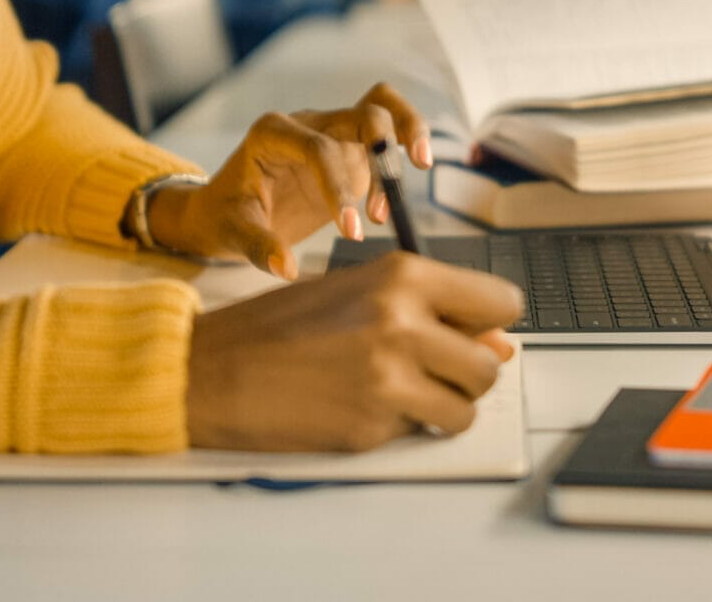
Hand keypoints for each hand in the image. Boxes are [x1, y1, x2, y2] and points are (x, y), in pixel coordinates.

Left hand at [151, 84, 433, 279]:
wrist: (224, 207)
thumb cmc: (225, 215)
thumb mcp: (231, 232)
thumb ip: (258, 246)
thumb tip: (287, 268)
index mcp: (272, 134)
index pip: (317, 148)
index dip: (339, 187)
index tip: (350, 231)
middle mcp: (306, 124)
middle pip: (360, 111)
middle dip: (385, 141)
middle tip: (402, 181)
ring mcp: (331, 132)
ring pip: (380, 106)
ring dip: (407, 130)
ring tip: (422, 165)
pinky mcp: (349, 149)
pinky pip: (385, 132)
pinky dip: (403, 147)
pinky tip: (398, 195)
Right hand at [187, 251, 523, 450]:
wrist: (210, 370)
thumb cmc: (277, 327)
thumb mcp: (356, 292)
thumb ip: (429, 310)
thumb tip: (498, 344)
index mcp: (403, 276)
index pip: (501, 301)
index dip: (491, 323)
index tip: (475, 333)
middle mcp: (403, 322)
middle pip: (488, 364)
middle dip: (466, 375)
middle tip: (428, 371)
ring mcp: (388, 378)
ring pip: (466, 409)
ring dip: (442, 408)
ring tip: (398, 392)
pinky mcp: (371, 426)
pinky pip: (419, 434)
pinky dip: (402, 428)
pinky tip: (362, 407)